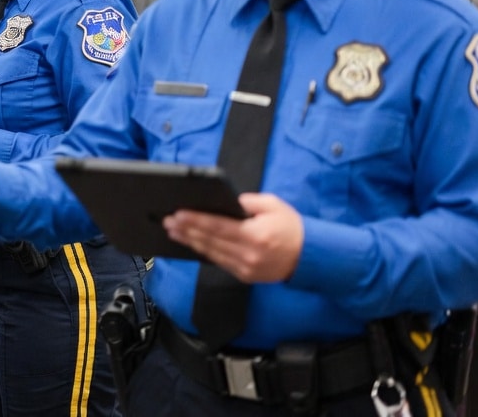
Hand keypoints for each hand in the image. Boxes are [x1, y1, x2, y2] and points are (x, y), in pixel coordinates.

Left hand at [163, 193, 303, 282]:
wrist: (309, 256)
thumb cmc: (290, 226)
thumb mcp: (272, 205)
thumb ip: (247, 202)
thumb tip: (224, 201)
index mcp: (255, 234)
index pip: (218, 226)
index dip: (195, 220)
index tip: (178, 214)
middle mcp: (248, 254)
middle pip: (210, 240)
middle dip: (186, 230)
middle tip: (167, 221)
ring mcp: (246, 268)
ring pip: (211, 253)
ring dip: (190, 242)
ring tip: (173, 232)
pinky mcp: (245, 276)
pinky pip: (219, 262)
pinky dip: (203, 252)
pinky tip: (191, 244)